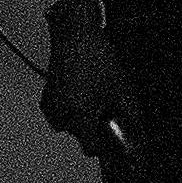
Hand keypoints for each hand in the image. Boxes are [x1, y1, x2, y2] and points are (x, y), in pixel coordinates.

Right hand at [42, 5, 141, 161]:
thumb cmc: (98, 60)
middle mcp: (62, 113)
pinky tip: (78, 93)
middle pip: (79, 134)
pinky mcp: (46, 95)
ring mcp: (51, 104)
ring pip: (66, 124)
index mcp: (81, 114)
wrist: (75, 35)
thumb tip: (135, 130)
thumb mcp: (121, 87)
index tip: (109, 140)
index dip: (102, 146)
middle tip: (103, 111)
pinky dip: (67, 109)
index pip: (89, 146)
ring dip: (78, 119)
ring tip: (91, 100)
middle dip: (91, 127)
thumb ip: (129, 114)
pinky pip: (58, 113)